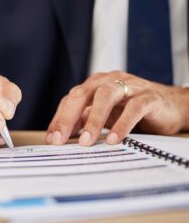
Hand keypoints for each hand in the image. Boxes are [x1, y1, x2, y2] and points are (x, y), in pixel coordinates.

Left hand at [46, 71, 188, 145]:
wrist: (169, 105)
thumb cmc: (132, 108)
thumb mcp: (105, 113)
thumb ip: (85, 119)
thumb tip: (61, 133)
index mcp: (95, 84)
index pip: (71, 99)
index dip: (59, 118)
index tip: (52, 139)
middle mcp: (109, 81)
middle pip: (82, 93)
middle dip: (68, 118)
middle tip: (60, 140)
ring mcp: (129, 87)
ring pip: (106, 96)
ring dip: (93, 119)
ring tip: (86, 141)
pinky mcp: (148, 96)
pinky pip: (133, 108)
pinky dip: (122, 124)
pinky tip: (113, 139)